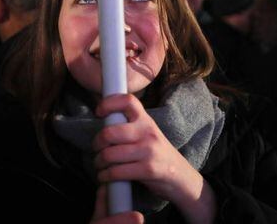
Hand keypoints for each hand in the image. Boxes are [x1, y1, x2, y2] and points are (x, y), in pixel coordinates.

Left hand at [93, 94, 216, 223]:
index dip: (108, 103)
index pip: (127, 101)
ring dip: (98, 162)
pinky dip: (105, 176)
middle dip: (96, 143)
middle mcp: (147, 132)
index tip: (99, 112)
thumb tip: (104, 120)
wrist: (180, 176)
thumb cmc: (157, 154)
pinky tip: (105, 176)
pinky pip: (116, 172)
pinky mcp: (147, 169)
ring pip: (109, 154)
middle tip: (96, 148)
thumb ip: (130, 126)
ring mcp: (148, 151)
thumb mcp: (148, 133)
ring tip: (100, 164)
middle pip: (110, 132)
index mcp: (146, 120)